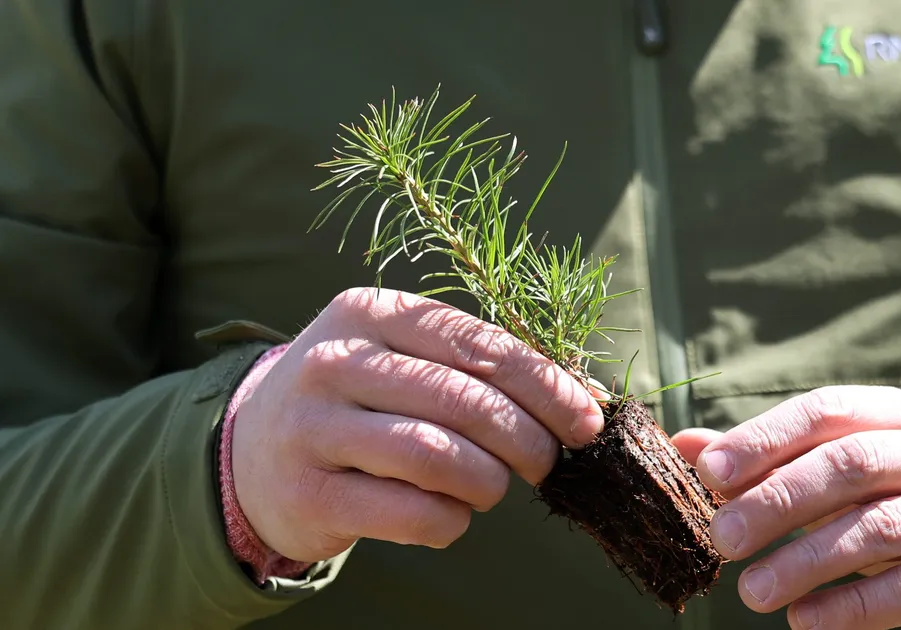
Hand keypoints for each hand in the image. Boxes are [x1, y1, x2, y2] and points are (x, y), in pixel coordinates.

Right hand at [231, 288, 603, 561]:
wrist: (252, 452)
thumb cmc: (359, 401)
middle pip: (465, 402)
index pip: (480, 345)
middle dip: (527, 440)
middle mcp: (336, 361)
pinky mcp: (310, 494)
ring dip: (488, 483)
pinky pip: (411, 513)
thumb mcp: (402, 359)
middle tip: (545, 464)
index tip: (586, 422)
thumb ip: (477, 369)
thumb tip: (581, 400)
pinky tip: (450, 515)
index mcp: (372, 313)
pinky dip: (451, 522)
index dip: (546, 386)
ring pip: (439, 456)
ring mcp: (314, 427)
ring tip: (491, 488)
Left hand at [672, 385, 900, 629]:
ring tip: (752, 592)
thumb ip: (774, 460)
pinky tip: (805, 621)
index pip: (829, 410)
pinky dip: (853, 608)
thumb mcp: (857, 470)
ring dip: (807, 561)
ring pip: (881, 528)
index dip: (766, 438)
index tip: (709, 473)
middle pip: (854, 465)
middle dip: (779, 500)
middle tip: (721, 539)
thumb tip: (686, 449)